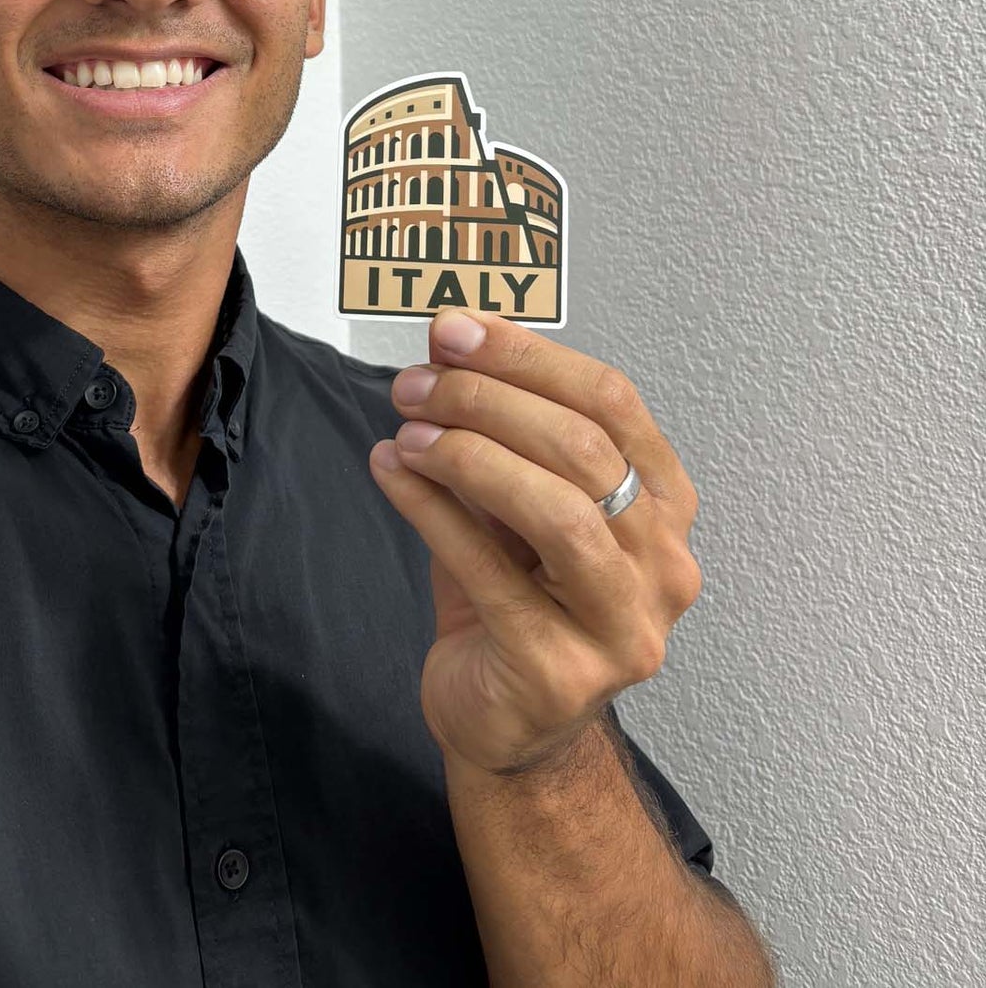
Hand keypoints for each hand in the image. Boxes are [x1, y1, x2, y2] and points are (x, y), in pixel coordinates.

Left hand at [370, 309, 702, 778]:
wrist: (508, 725)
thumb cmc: (517, 599)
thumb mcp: (519, 502)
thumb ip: (501, 430)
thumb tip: (451, 341)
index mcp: (664, 506)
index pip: (611, 402)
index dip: (529, 356)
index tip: (456, 330)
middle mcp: (664, 567)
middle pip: (582, 450)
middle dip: (486, 401)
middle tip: (415, 382)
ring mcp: (621, 627)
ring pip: (555, 512)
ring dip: (468, 454)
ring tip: (407, 429)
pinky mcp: (560, 672)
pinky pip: (489, 572)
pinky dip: (431, 510)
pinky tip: (391, 471)